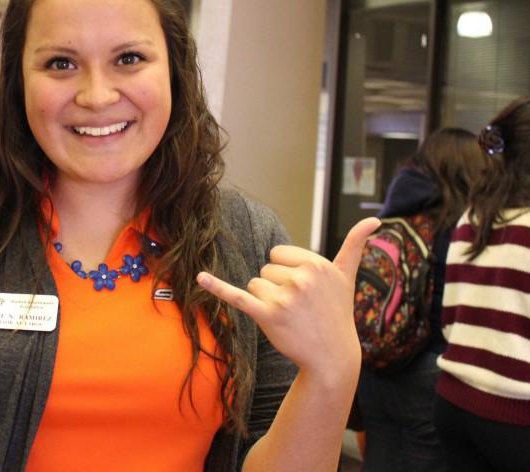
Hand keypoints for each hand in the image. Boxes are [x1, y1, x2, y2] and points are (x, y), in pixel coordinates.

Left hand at [197, 218, 379, 380]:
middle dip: (276, 287)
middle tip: (298, 307)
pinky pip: (238, 296)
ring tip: (288, 316)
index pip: (278, 253)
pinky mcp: (267, 316)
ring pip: (254, 283)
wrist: (332, 356)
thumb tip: (376, 220)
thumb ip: (356, 246)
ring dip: (265, 299)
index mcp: (316, 264)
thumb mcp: (347, 277)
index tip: (304, 290)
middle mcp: (301, 279)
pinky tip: (199, 277)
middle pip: (265, 269)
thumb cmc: (336, 313)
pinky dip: (217, 287)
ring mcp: (284, 298)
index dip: (286, 271)